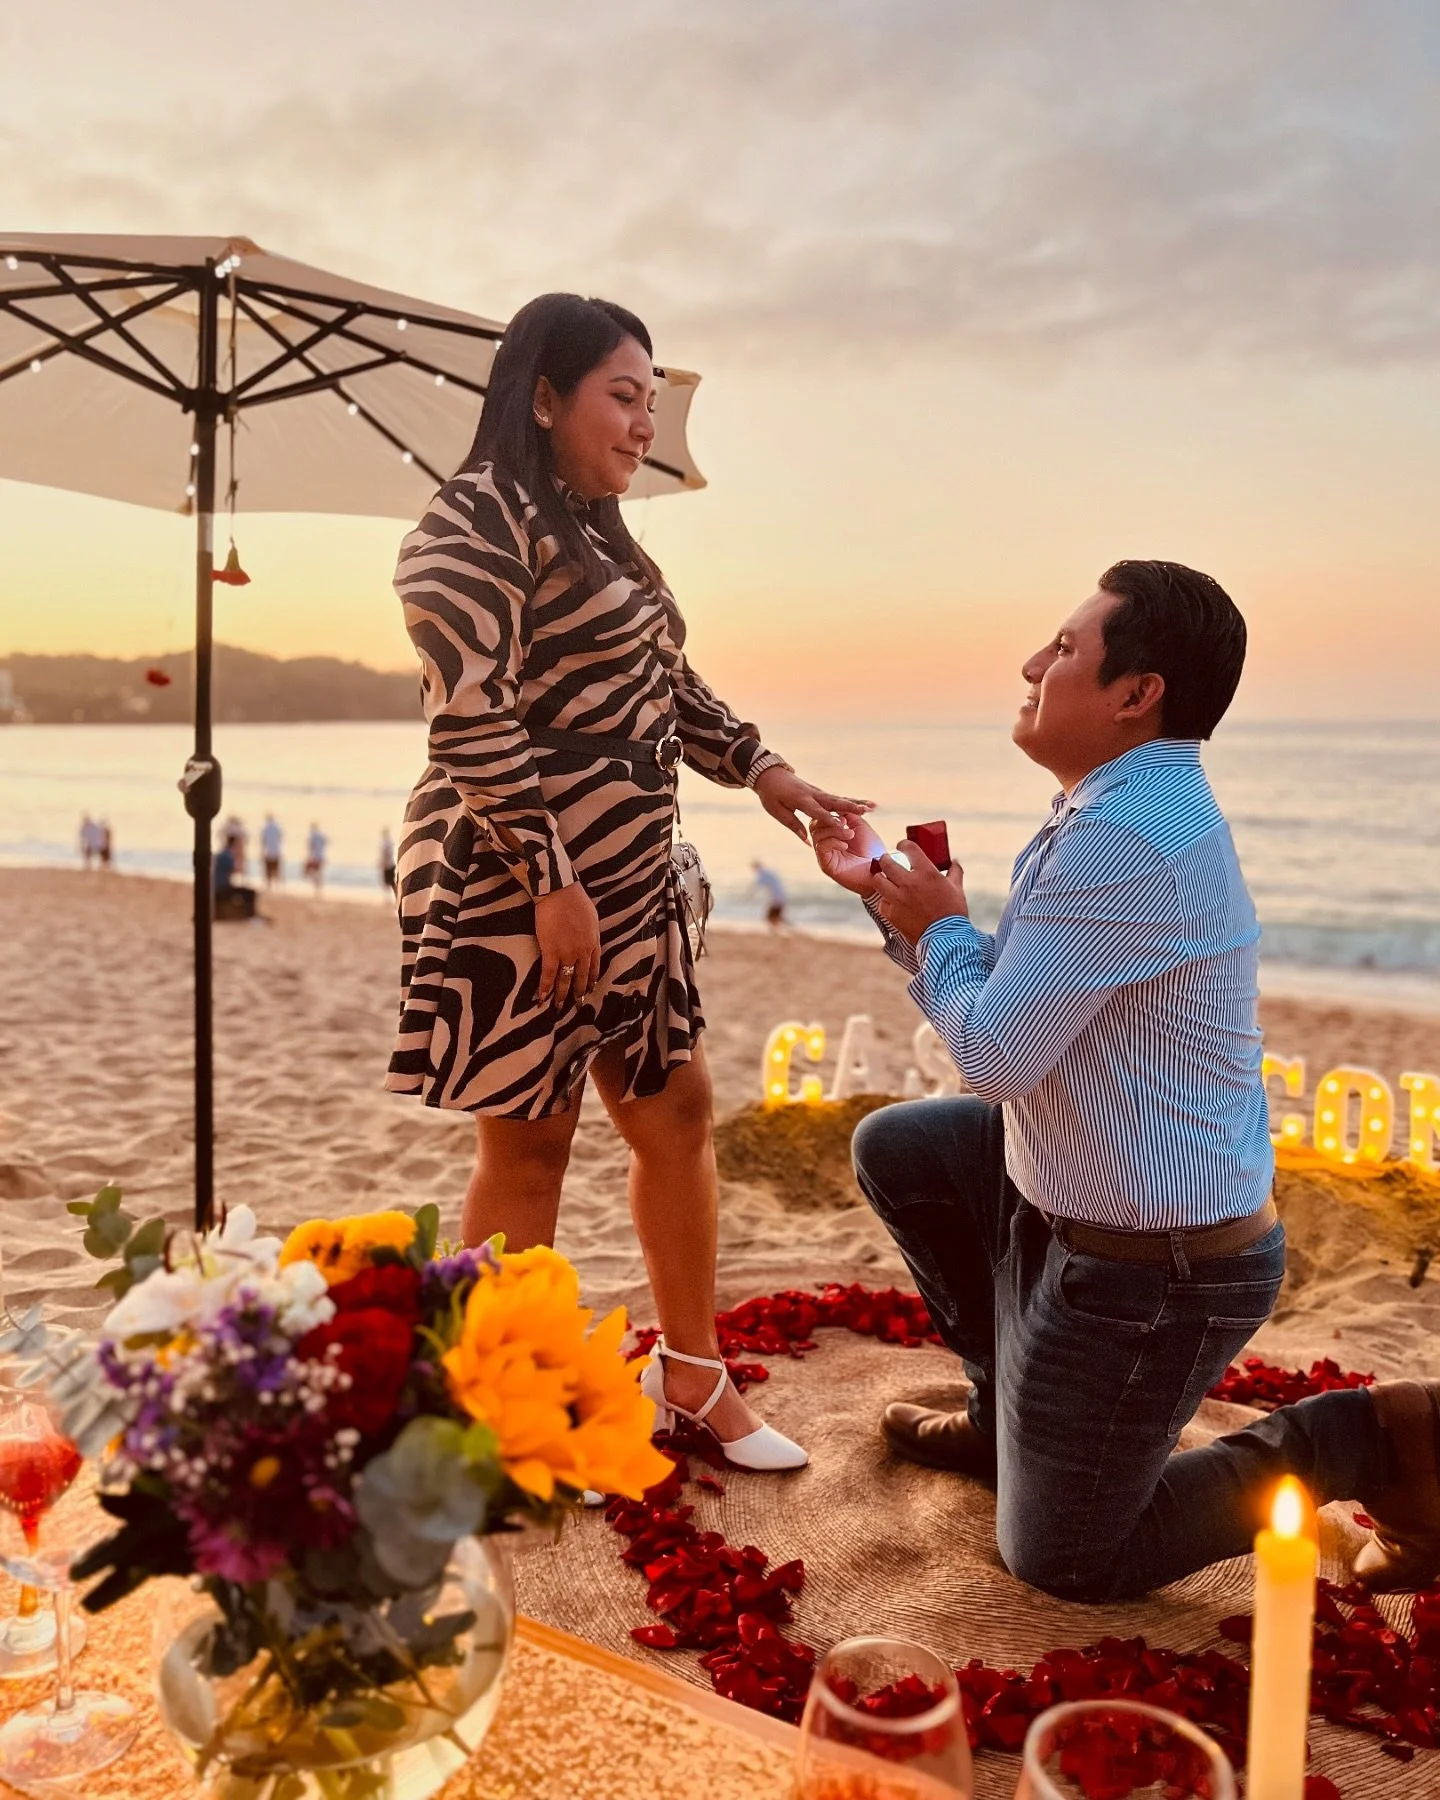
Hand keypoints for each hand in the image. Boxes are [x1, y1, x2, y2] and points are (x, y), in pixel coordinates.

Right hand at [534, 882, 601, 1006]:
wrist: (559, 893)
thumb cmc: (575, 900)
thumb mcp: (592, 918)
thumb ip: (591, 932)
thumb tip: (590, 938)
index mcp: (593, 942)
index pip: (594, 966)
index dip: (591, 979)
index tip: (589, 988)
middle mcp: (583, 952)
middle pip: (582, 977)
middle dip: (579, 992)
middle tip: (577, 1004)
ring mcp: (567, 953)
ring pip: (566, 979)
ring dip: (562, 995)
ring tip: (559, 1007)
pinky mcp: (551, 951)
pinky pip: (549, 974)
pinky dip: (545, 988)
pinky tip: (542, 998)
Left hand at [754, 766, 874, 841]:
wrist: (770, 774)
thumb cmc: (770, 794)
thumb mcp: (777, 811)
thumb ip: (793, 825)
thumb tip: (809, 842)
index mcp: (800, 799)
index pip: (817, 811)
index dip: (830, 819)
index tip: (842, 826)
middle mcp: (813, 794)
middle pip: (834, 802)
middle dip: (850, 807)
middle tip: (866, 810)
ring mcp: (819, 792)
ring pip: (840, 799)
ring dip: (857, 803)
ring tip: (873, 806)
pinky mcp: (821, 793)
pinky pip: (838, 799)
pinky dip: (852, 802)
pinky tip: (866, 805)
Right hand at [810, 810, 884, 894]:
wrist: (879, 870)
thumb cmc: (872, 849)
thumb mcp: (860, 826)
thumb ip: (848, 814)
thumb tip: (836, 805)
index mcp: (833, 833)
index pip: (823, 817)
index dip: (831, 811)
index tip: (844, 810)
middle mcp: (826, 842)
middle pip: (815, 824)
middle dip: (829, 820)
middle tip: (845, 822)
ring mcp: (825, 853)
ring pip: (817, 834)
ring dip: (835, 830)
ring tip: (850, 834)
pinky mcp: (825, 864)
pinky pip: (821, 847)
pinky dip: (833, 842)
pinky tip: (846, 845)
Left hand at [871, 839, 969, 945]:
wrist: (946, 938)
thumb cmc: (953, 912)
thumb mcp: (957, 889)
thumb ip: (955, 872)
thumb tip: (955, 861)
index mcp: (926, 872)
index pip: (908, 848)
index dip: (903, 844)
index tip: (902, 846)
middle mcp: (909, 883)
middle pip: (886, 862)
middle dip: (885, 859)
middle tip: (887, 861)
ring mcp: (898, 898)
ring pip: (877, 881)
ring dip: (880, 878)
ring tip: (884, 880)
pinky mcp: (892, 914)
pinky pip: (881, 903)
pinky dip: (885, 901)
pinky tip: (891, 902)